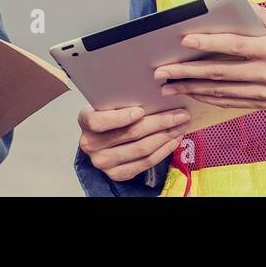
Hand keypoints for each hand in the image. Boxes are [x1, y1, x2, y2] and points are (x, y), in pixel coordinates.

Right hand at [77, 105, 191, 182]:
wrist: (99, 138)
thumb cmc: (107, 114)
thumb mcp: (107, 103)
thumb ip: (120, 100)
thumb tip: (152, 92)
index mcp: (85, 122)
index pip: (99, 122)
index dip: (121, 117)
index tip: (140, 110)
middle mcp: (92, 145)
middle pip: (130, 134)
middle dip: (160, 122)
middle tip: (180, 114)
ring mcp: (104, 162)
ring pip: (142, 149)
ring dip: (166, 136)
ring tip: (180, 125)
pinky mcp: (117, 174)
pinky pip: (145, 163)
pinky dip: (163, 151)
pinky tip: (173, 139)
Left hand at [151, 3, 265, 112]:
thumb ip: (256, 13)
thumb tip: (228, 3)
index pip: (235, 46)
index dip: (208, 44)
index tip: (184, 41)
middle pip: (221, 73)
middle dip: (187, 73)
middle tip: (162, 71)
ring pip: (222, 92)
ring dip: (192, 89)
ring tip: (168, 86)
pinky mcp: (264, 103)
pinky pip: (231, 102)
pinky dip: (208, 98)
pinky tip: (191, 93)